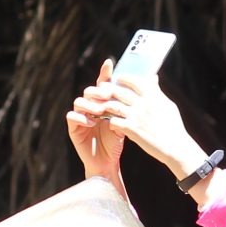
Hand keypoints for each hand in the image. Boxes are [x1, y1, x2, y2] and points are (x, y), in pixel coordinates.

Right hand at [66, 62, 126, 187]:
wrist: (108, 162)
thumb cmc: (117, 139)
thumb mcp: (128, 118)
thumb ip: (136, 99)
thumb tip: (153, 78)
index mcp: (102, 101)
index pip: (102, 83)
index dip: (104, 73)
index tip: (110, 64)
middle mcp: (89, 106)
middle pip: (89, 90)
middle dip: (97, 92)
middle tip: (106, 96)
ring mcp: (80, 116)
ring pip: (79, 101)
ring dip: (90, 104)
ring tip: (100, 111)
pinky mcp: (73, 128)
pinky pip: (71, 117)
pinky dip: (81, 117)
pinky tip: (91, 122)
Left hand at [77, 73, 204, 179]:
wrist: (176, 146)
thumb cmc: (173, 126)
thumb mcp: (168, 104)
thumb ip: (157, 91)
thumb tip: (153, 78)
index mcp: (153, 95)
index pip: (133, 80)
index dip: (122, 78)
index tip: (116, 79)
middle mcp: (143, 103)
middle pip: (118, 91)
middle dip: (107, 90)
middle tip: (100, 91)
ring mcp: (136, 116)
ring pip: (112, 105)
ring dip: (104, 106)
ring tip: (100, 107)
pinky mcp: (132, 130)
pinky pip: (113, 121)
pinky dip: (110, 121)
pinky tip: (109, 123)